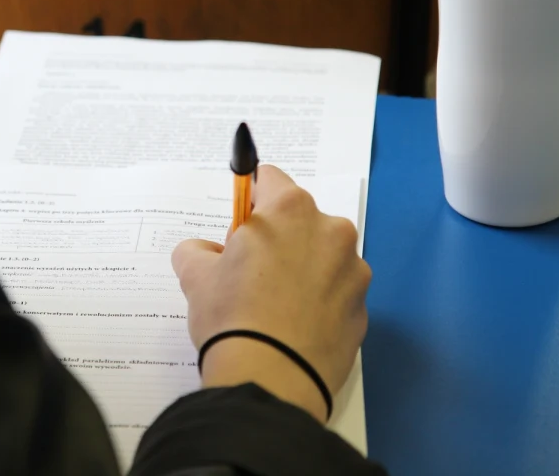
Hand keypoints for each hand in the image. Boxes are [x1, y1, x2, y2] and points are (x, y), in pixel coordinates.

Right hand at [171, 165, 370, 421]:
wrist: (271, 380)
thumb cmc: (232, 315)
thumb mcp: (195, 275)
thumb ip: (197, 250)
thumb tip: (206, 253)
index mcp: (291, 210)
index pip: (269, 179)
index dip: (248, 202)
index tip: (239, 229)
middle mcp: (331, 231)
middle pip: (300, 220)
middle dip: (278, 239)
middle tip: (249, 275)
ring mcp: (354, 272)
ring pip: (323, 258)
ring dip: (302, 270)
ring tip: (273, 309)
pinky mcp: (363, 311)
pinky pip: (336, 295)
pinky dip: (319, 304)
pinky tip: (294, 329)